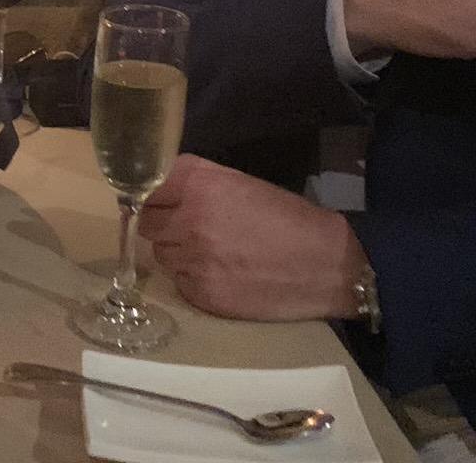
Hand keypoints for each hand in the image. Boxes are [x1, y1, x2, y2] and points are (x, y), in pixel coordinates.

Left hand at [138, 155, 363, 321]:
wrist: (328, 265)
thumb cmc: (288, 218)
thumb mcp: (241, 183)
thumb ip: (197, 182)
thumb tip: (161, 188)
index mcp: (200, 185)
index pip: (147, 189)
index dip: (156, 196)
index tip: (164, 201)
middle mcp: (189, 220)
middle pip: (147, 223)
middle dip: (164, 224)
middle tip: (191, 228)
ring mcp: (193, 260)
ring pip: (162, 254)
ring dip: (179, 252)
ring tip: (214, 252)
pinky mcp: (201, 293)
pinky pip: (180, 282)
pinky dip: (193, 278)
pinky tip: (223, 274)